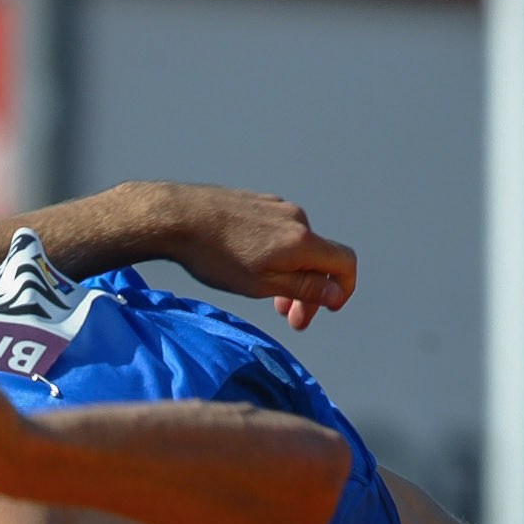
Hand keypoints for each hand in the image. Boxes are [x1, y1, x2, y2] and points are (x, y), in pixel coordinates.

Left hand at [168, 186, 356, 330]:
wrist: (178, 218)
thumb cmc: (216, 256)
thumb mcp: (262, 285)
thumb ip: (303, 288)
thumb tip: (335, 294)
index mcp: (302, 240)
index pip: (345, 263)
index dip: (343, 289)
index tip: (327, 308)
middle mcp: (296, 219)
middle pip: (320, 259)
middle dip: (310, 292)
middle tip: (292, 320)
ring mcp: (277, 207)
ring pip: (298, 247)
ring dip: (291, 275)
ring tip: (269, 298)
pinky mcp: (258, 203)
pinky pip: (280, 234)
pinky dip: (277, 256)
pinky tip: (250, 268)